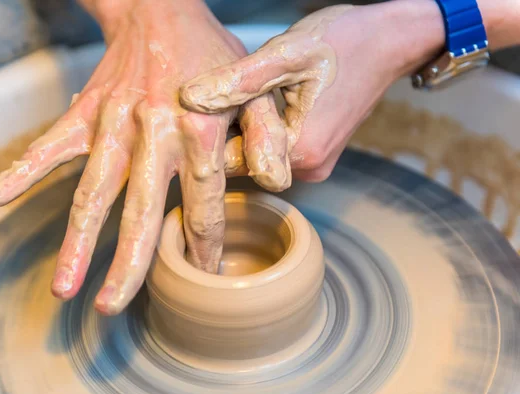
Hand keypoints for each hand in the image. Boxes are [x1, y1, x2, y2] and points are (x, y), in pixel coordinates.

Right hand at [0, 0, 281, 314]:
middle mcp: (153, 133)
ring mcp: (113, 124)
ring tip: (62, 285)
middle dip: (127, 263)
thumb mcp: (255, 88)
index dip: (204, 247)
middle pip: (139, 210)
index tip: (202, 281)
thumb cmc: (212, 53)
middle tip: (112, 307)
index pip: (203, 203)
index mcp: (199, 131)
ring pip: (92, 190)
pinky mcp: (86, 112)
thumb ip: (266, 136)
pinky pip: (51, 144)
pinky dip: (23, 170)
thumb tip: (274, 184)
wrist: (162, 9)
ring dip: (75, 240)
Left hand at [179, 0, 519, 182]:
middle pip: (246, 163)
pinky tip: (262, 102)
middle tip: (214, 98)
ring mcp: (315, 164)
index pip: (232, 162)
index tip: (191, 114)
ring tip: (240, 96)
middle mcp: (309, 168)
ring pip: (260, 157)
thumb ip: (236, 82)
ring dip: (245, 131)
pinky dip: (263, 131)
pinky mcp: (318, 155)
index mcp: (300, 150)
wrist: (390, 41)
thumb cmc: (344, 41)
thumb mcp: (285, 54)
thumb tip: (188, 99)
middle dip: (227, 133)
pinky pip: (277, 151)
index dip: (208, 137)